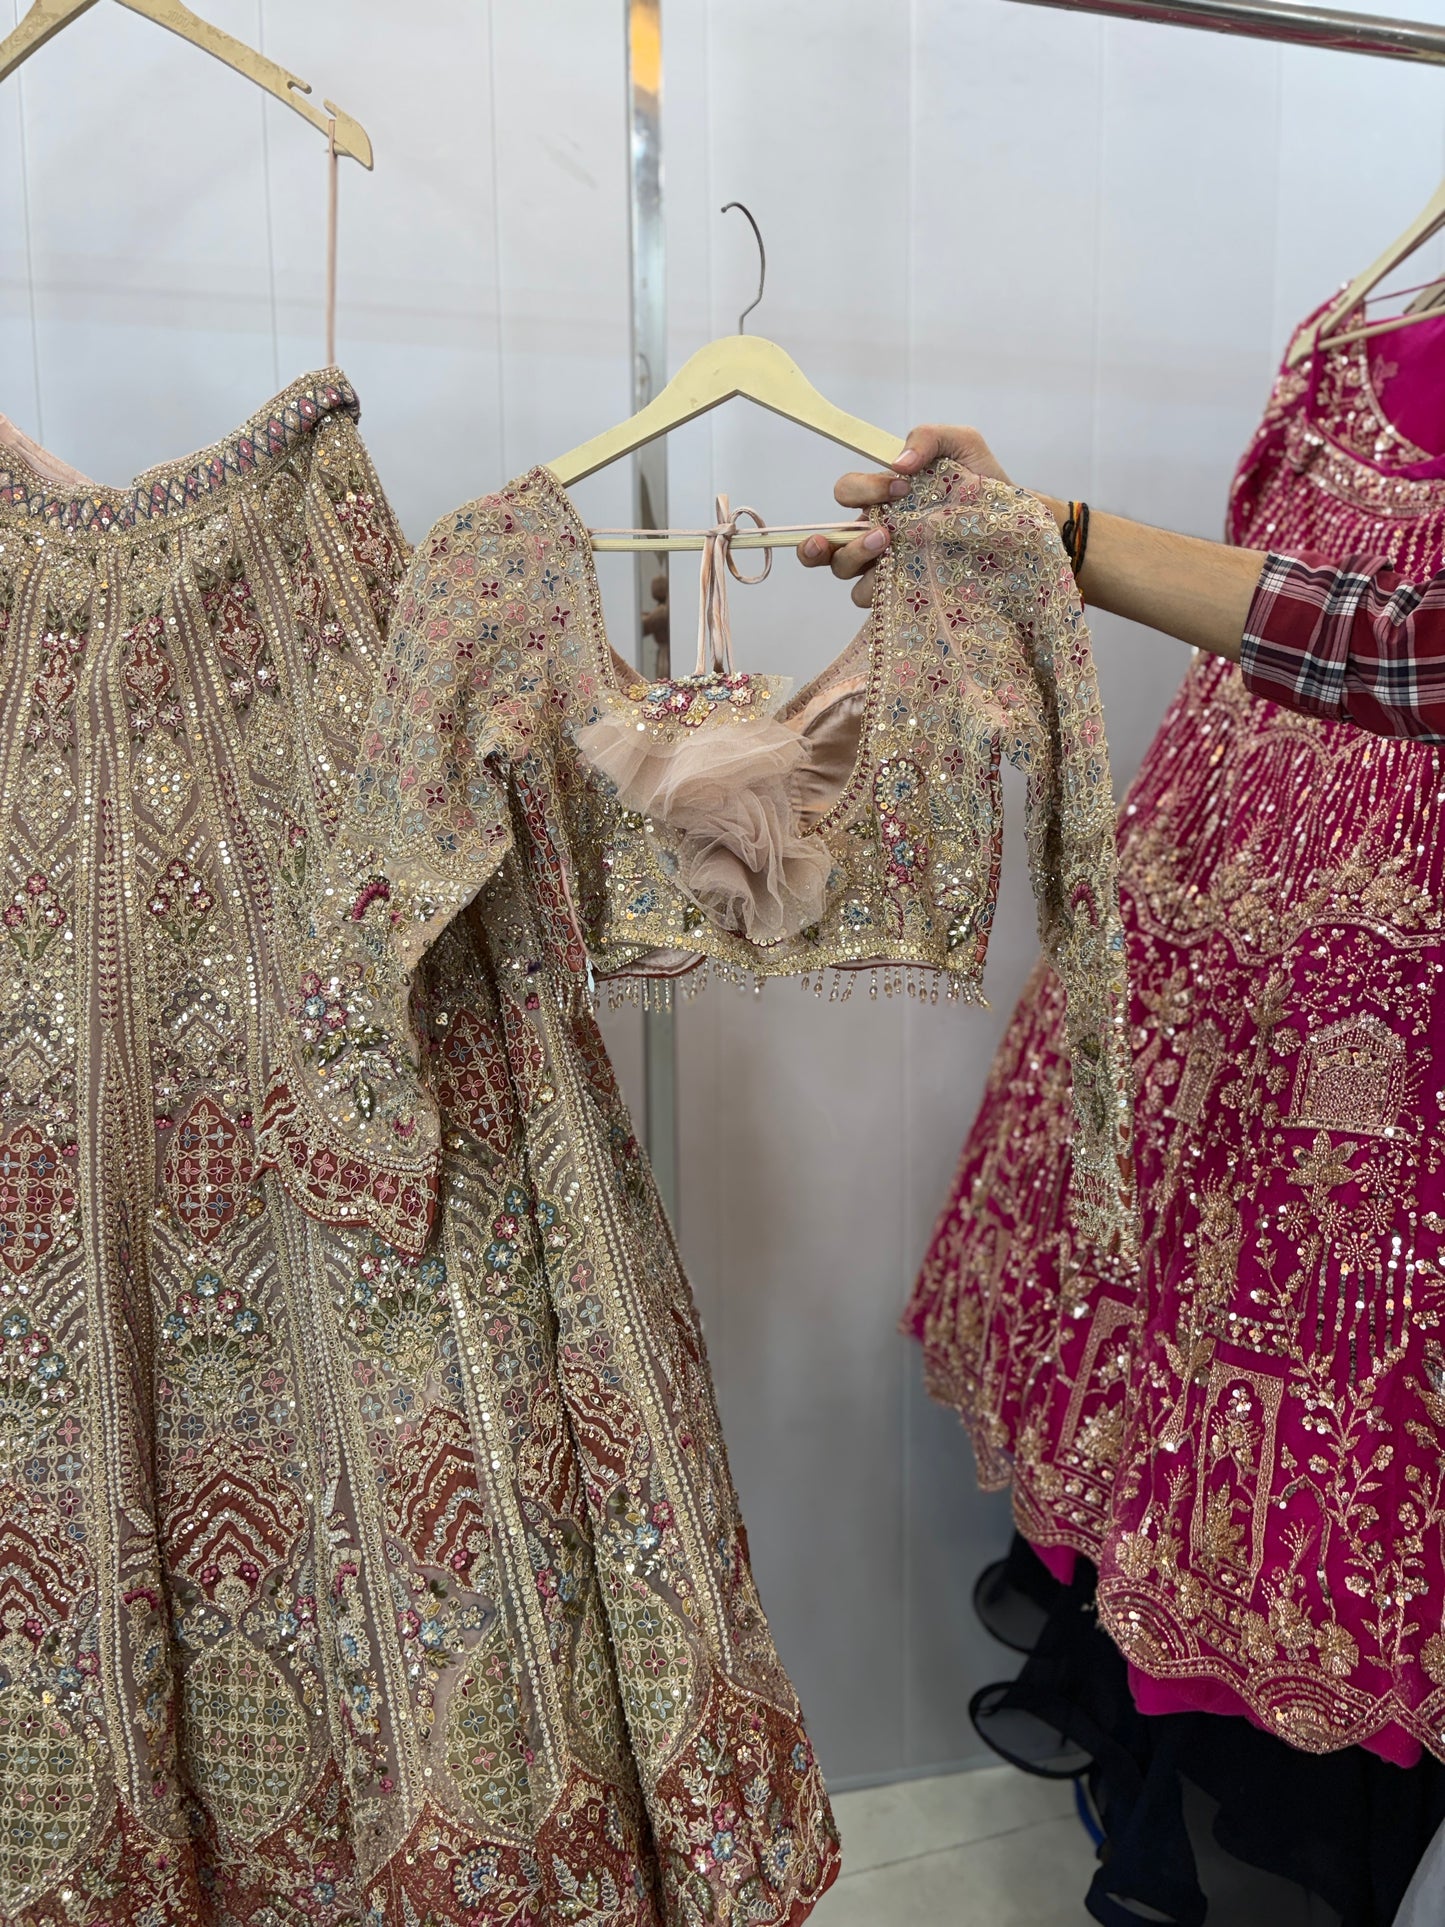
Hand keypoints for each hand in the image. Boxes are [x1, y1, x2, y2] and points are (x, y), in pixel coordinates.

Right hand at [797, 425, 1013, 606]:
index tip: (901, 487)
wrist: (1019, 526)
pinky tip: (906, 581)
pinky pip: (875, 603)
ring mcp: (889, 567)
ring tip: (891, 547)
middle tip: (882, 532)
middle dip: (838, 537)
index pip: (846, 493)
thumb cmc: (986, 485)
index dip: (861, 490)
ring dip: (858, 559)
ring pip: (845, 573)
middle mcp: (877, 534)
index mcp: (882, 500)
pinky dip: (881, 593)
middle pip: (829, 543)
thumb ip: (928, 438)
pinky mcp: (906, 594)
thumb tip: (898, 464)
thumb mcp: (962, 446)